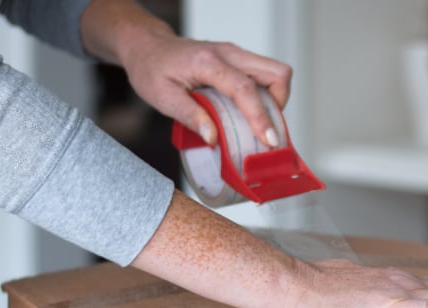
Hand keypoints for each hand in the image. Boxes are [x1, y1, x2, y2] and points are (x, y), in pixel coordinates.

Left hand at [121, 33, 291, 147]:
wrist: (148, 46)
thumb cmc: (152, 69)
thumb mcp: (162, 97)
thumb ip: (189, 117)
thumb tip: (213, 138)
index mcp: (208, 62)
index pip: (245, 89)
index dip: (260, 117)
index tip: (269, 140)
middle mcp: (229, 53)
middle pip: (276, 73)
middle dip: (279, 105)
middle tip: (266, 130)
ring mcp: (237, 55)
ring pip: (276, 72)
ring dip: (276, 100)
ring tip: (260, 123)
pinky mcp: (239, 60)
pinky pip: (266, 75)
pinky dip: (268, 96)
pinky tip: (252, 112)